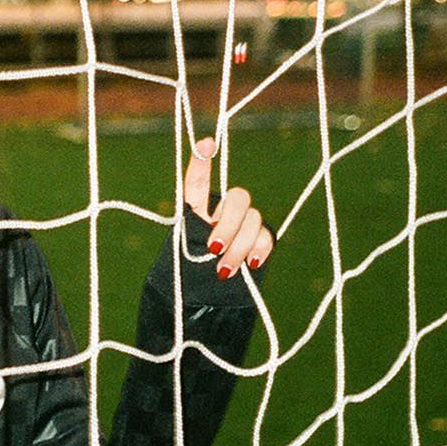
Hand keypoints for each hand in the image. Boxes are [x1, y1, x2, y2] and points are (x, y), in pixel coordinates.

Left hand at [183, 136, 273, 278]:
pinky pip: (267, 237)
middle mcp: (221, 213)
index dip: (202, 161)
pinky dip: (259, 250)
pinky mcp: (259, 242)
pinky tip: (251, 264)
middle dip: (228, 224)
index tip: (206, 143)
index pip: (198, 182)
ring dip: (239, 246)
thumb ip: (193, 230)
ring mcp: (243, 226)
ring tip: (224, 270)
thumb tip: (211, 203)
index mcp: (196, 211)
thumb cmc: (185, 275)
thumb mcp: (180, 251)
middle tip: (214, 249)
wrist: (202, 302)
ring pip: (254, 219)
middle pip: (239, 198)